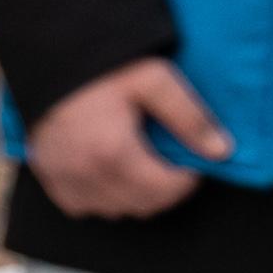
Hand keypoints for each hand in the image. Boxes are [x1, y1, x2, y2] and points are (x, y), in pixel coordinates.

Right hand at [23, 56, 227, 217]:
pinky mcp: (49, 179)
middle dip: (166, 190)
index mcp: (114, 153)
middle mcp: (85, 175)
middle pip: (142, 206)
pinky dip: (104, 198)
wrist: (53, 61)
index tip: (192, 161)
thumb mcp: (155, 80)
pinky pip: (83, 207)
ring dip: (137, 197)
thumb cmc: (106, 68)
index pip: (164, 191)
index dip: (187, 179)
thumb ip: (190, 117)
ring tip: (146, 165)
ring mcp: (64, 181)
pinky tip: (114, 173)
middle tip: (173, 162)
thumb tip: (223, 151)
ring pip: (114, 211)